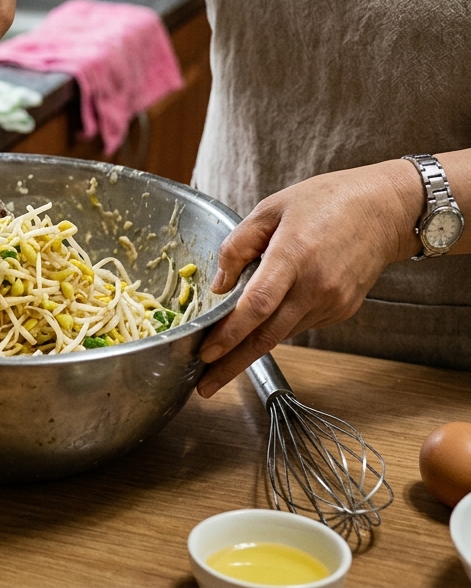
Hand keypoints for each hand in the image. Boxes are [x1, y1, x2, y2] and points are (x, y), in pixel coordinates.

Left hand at [195, 160, 424, 396]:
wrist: (386, 210)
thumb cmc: (325, 201)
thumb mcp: (271, 208)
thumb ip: (238, 245)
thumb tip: (218, 286)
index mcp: (294, 255)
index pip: (257, 305)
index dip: (230, 334)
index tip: (206, 354)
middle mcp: (315, 286)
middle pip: (267, 336)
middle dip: (232, 365)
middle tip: (204, 388)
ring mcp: (332, 302)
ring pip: (281, 333)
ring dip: (250, 348)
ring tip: (220, 360)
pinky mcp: (342, 310)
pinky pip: (299, 324)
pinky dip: (277, 326)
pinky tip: (265, 319)